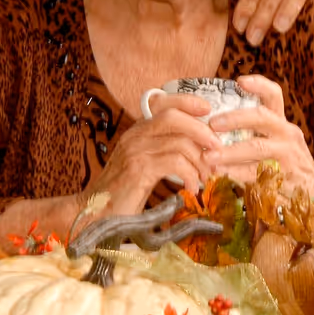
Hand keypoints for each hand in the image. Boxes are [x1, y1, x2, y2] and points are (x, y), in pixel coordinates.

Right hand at [85, 94, 219, 213]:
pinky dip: (190, 175)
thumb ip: (163, 152)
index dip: (187, 101)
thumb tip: (198, 149)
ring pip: (178, 141)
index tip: (207, 109)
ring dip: (200, 161)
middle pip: (173, 116)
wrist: (95, 213)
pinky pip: (174, 162)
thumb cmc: (124, 192)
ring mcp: (135, 151)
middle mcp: (134, 135)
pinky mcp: (138, 169)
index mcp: (137, 130)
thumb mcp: (144, 165)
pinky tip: (192, 188)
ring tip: (205, 178)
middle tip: (217, 149)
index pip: (162, 102)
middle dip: (201, 130)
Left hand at [207, 75, 313, 196]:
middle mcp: (287, 135)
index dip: (259, 85)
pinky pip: (255, 173)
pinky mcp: (283, 176)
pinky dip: (235, 174)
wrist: (313, 195)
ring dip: (229, 152)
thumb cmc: (286, 167)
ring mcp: (287, 156)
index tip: (240, 80)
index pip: (274, 96)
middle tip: (212, 124)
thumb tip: (217, 125)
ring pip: (256, 147)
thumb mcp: (277, 145)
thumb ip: (255, 134)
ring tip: (207, 157)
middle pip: (262, 117)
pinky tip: (218, 175)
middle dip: (235, 118)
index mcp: (282, 124)